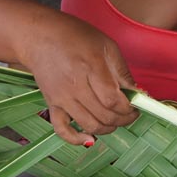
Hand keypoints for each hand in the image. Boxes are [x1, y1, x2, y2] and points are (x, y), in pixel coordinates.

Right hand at [21, 17, 137, 144]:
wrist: (39, 36)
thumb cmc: (75, 37)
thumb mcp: (106, 46)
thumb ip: (122, 72)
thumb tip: (138, 94)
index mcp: (91, 67)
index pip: (114, 100)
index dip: (129, 108)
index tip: (135, 105)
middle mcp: (75, 85)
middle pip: (104, 115)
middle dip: (123, 119)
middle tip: (129, 113)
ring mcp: (62, 97)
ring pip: (89, 125)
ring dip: (107, 128)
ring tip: (114, 120)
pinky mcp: (52, 104)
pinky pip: (62, 129)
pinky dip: (76, 139)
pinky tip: (89, 138)